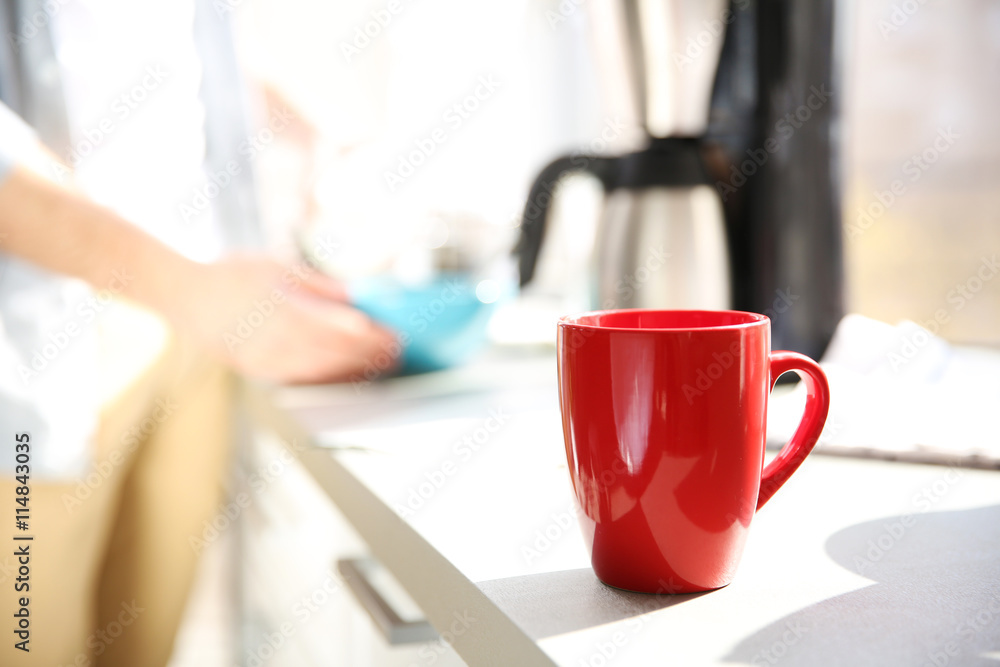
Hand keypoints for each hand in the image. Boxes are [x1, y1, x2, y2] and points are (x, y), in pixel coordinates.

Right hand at [173, 255, 397, 383]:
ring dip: (353, 369)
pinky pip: (300, 379)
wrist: (184, 298)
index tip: (392, 334)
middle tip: (396, 353)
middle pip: (334, 353)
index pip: (337, 328)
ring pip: (320, 371)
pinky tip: (345, 375)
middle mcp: (275, 339)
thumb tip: (354, 294)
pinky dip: (327, 378)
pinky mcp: (259, 371)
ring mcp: (266, 360)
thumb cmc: (230, 276)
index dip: (369, 335)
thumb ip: (318, 285)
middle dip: (369, 355)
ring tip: (379, 366)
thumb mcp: (276, 267)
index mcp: (283, 309)